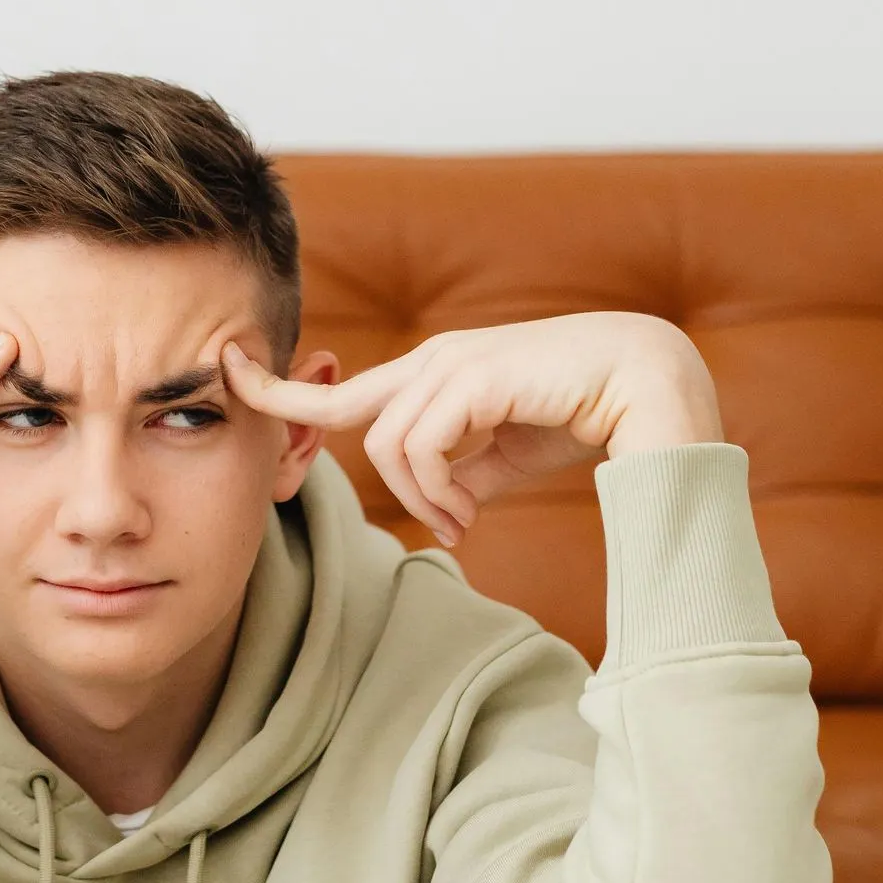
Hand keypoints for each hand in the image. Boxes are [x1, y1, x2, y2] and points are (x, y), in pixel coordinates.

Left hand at [222, 312, 720, 544]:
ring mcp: (454, 364)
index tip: (226, 375)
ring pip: (387, 445)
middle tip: (432, 519)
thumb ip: (466, 472)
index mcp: (438, 374)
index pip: (342, 389)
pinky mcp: (475, 377)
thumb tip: (442, 509)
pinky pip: (420, 446)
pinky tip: (472, 512)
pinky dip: (439, 492)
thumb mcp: (509, 453)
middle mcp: (436, 360)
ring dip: (423, 500)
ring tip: (466, 522)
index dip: (281, 391)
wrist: (655, 390)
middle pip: (347, 417)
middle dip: (350, 463)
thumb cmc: (589, 415)